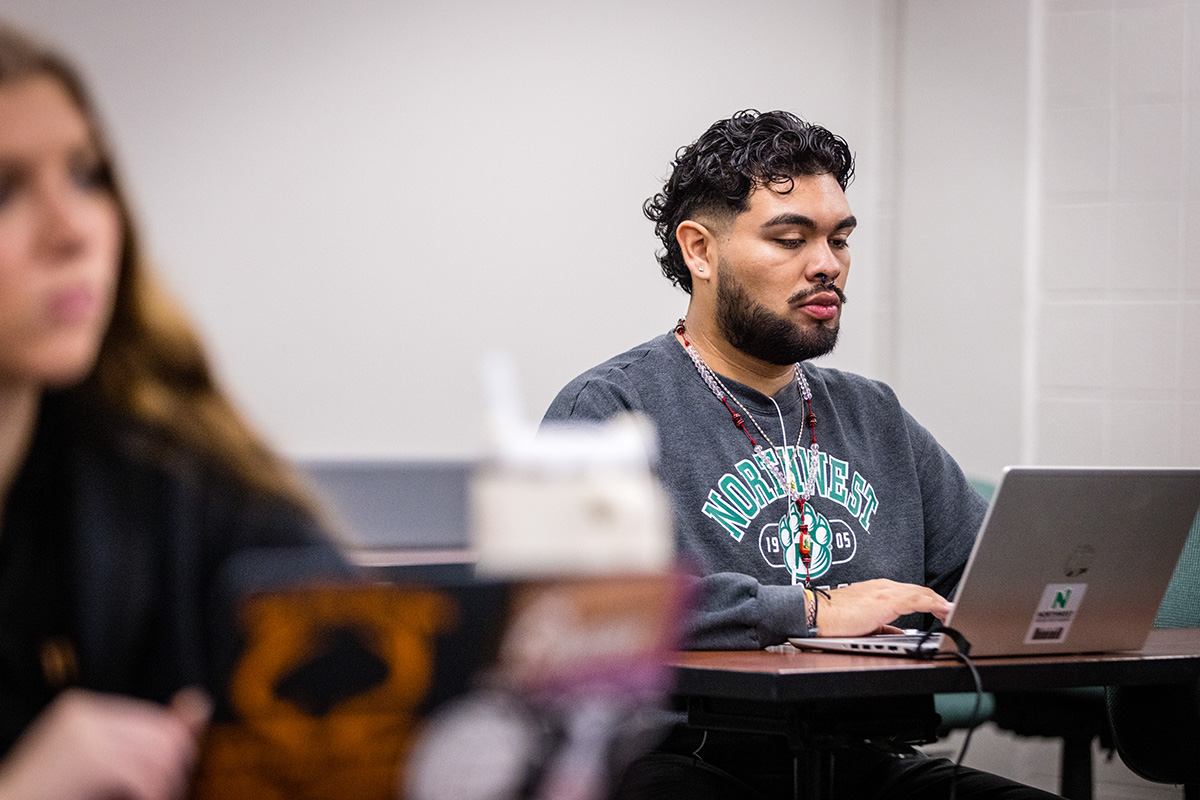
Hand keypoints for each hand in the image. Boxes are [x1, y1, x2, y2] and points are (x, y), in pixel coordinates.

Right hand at [0, 688, 210, 799]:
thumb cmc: (51, 799)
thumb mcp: (102, 770)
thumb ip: (146, 741)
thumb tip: (200, 704)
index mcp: (85, 711)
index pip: (156, 724)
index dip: (170, 758)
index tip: (168, 786)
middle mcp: (85, 713)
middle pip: (164, 735)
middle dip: (173, 772)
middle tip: (164, 795)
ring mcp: (84, 732)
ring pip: (160, 754)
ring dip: (164, 787)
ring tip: (153, 798)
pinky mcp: (87, 756)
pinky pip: (143, 775)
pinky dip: (151, 794)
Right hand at [814, 579, 952, 636]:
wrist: (817, 614)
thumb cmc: (833, 619)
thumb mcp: (864, 623)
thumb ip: (883, 626)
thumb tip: (897, 634)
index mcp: (879, 591)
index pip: (911, 594)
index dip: (930, 602)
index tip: (942, 611)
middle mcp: (884, 587)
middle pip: (920, 591)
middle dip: (939, 602)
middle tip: (952, 613)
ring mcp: (886, 591)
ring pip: (922, 593)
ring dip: (940, 603)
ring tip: (954, 612)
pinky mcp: (886, 599)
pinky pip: (918, 599)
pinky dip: (935, 604)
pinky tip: (945, 611)